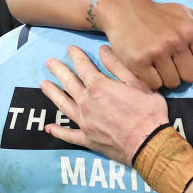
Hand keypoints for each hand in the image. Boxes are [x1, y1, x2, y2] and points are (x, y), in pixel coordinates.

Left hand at [41, 45, 169, 164]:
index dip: (76, 57)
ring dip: (53, 94)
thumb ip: (118, 66)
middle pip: (69, 83)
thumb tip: (103, 50)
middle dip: (59, 71)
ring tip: (44, 85)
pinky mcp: (87, 139)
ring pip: (63, 105)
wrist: (148, 143)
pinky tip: (49, 127)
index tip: (70, 49)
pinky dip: (58, 131)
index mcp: (99, 87)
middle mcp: (87, 103)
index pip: (83, 67)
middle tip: (49, 63)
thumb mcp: (138, 84)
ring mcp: (85, 122)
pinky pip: (68, 135)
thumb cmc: (148, 112)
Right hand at [99, 0, 192, 89]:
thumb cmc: (159, 15)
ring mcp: (157, 51)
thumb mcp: (186, 15)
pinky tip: (148, 67)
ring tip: (159, 64)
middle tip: (172, 63)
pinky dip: (152, 80)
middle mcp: (176, 41)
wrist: (124, 10)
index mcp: (191, 30)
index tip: (188, 59)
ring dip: (167, 77)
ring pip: (173, 83)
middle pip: (191, 77)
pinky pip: (154, 84)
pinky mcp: (139, 61)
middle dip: (183, 73)